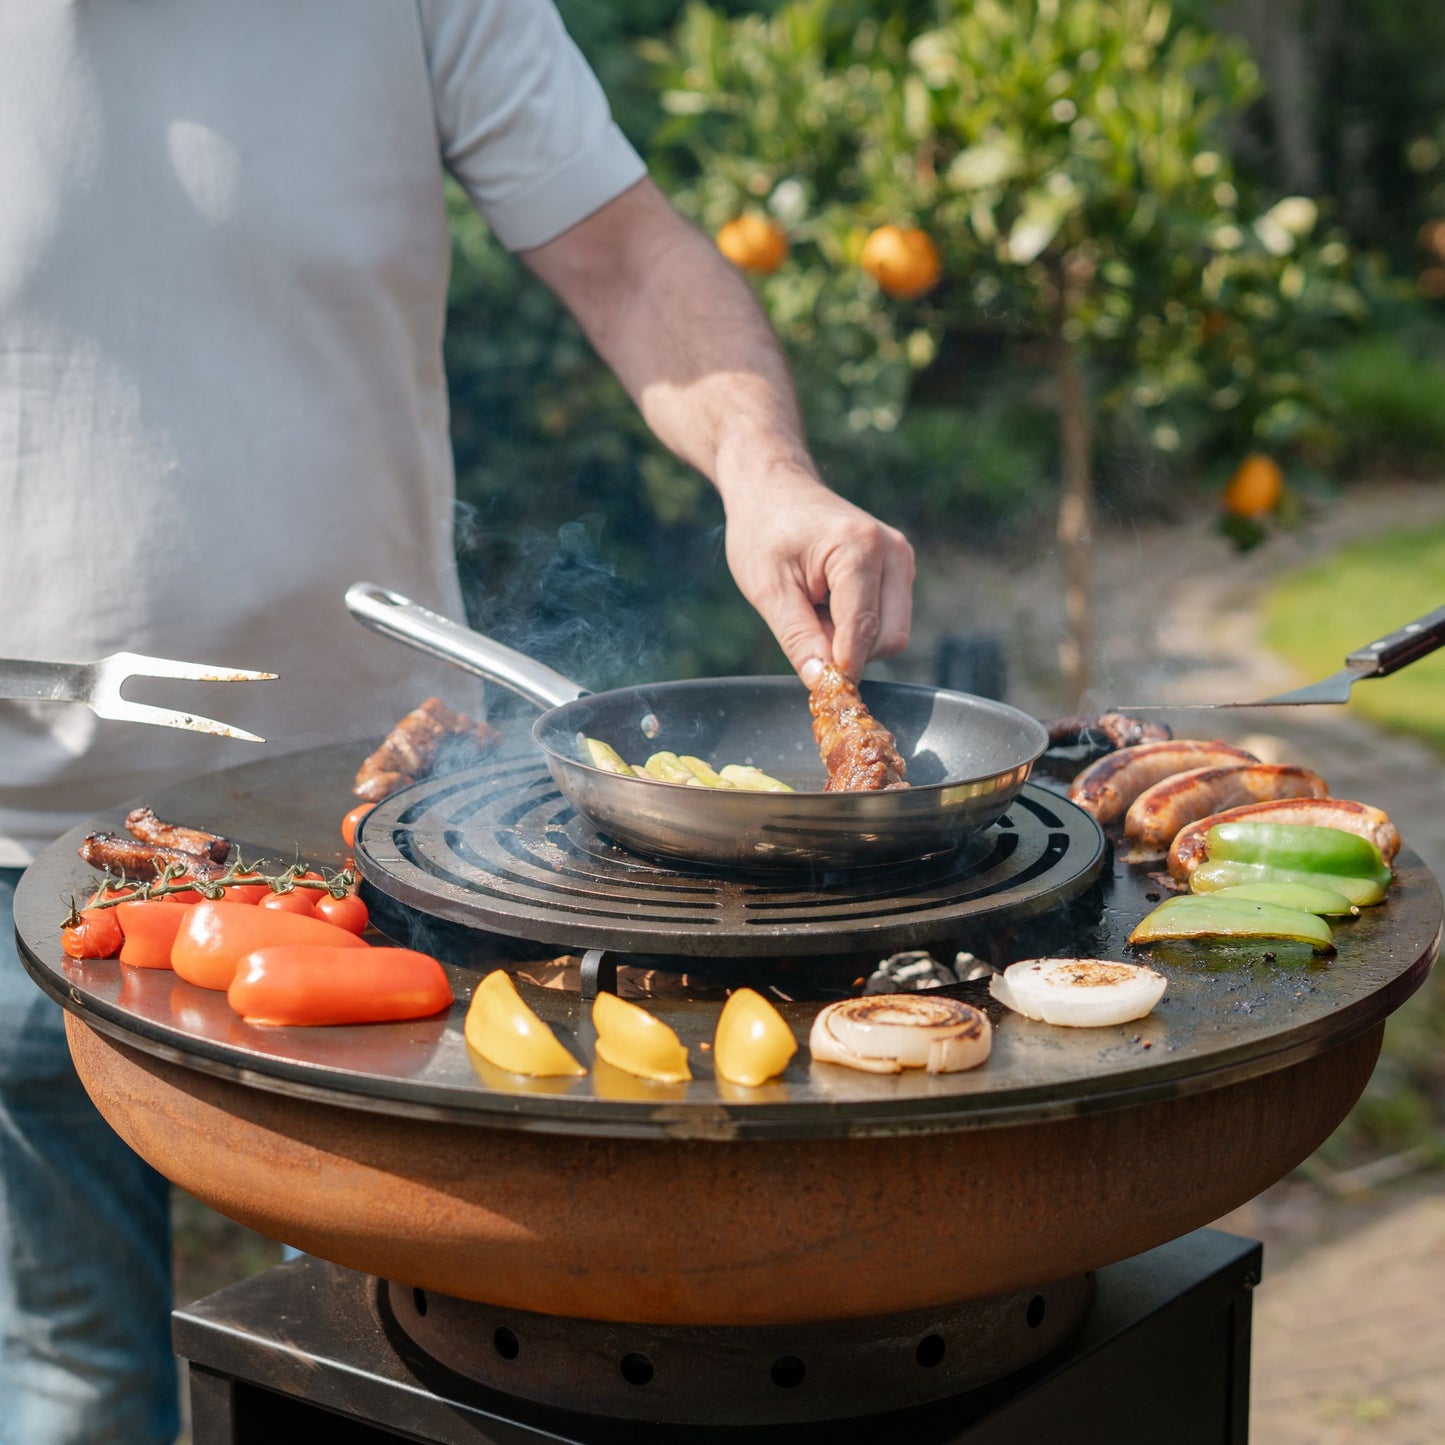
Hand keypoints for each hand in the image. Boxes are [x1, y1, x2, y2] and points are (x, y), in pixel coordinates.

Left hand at [721, 467, 914, 681]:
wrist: (773, 488)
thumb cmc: (763, 531)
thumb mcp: (768, 590)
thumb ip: (799, 638)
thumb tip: (824, 684)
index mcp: (860, 549)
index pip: (863, 630)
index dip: (843, 668)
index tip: (821, 691)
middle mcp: (893, 552)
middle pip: (890, 638)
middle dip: (850, 651)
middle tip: (807, 630)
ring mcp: (901, 559)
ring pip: (893, 633)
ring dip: (854, 639)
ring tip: (815, 608)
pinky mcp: (900, 568)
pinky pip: (889, 619)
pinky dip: (859, 626)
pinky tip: (829, 603)